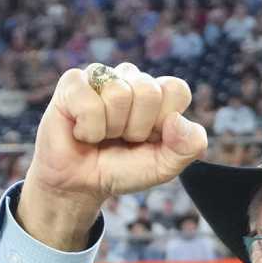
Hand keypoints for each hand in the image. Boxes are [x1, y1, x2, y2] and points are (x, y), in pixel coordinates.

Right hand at [18, 62, 208, 249]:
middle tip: (122, 139)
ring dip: (111, 129)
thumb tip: (177, 120)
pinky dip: (89, 129)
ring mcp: (102, 77)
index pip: (177, 89)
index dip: (164, 122)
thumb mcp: (164, 166)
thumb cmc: (122, 169)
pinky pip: (89, 103)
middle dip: (136, 128)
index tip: (149, 138)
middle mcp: (130, 78)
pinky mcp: (72, 83)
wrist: (81, 185)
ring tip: (102, 136)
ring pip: (119, 95)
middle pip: (149, 91)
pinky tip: (82, 131)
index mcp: (157, 93)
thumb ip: (188, 147)